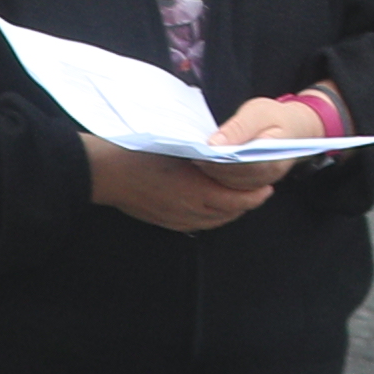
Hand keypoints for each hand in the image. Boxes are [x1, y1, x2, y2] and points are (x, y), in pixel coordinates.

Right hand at [85, 131, 293, 232]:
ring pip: (213, 222)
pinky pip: (196, 226)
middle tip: (258, 192)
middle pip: (228, 213)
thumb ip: (206, 155)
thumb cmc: (142, 153)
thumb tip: (227, 155)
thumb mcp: (180, 147)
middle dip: (245, 204)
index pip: (236, 200)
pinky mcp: (165, 222)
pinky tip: (213, 208)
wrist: (107, 172)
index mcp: (196, 191)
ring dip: (230, 212)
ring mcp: (176, 219)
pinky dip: (212, 218)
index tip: (266, 187)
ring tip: (240, 200)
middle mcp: (189, 211)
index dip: (254, 196)